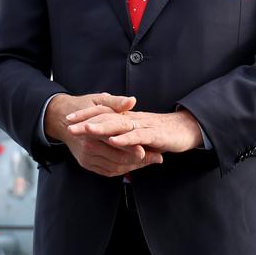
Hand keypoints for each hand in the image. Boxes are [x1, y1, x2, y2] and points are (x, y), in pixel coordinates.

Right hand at [45, 93, 162, 176]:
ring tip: (150, 161)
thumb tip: (132, 101)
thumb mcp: (98, 100)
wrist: (61, 119)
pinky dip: (123, 170)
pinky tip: (134, 164)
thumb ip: (116, 102)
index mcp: (92, 132)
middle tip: (158, 157)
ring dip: (134, 167)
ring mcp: (87, 158)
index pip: (117, 142)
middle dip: (140, 160)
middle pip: (119, 159)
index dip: (134, 147)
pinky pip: (108, 171)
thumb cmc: (83, 106)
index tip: (151, 150)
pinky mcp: (87, 164)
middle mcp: (89, 147)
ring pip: (115, 168)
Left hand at [67, 108, 203, 153]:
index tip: (69, 119)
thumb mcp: (138, 132)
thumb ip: (124, 133)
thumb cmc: (161, 132)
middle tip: (69, 125)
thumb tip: (107, 136)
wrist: (186, 129)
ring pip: (119, 125)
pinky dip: (125, 139)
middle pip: (107, 117)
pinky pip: (138, 136)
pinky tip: (113, 141)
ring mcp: (143, 125)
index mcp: (128, 117)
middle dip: (87, 121)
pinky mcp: (155, 135)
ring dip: (102, 127)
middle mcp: (133, 118)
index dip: (86, 115)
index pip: (104, 113)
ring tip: (86, 130)